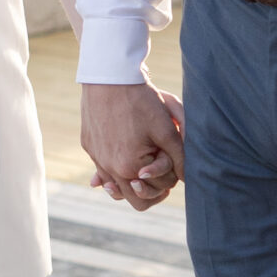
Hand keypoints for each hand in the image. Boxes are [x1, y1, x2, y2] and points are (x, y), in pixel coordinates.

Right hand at [81, 81, 183, 210]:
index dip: (171, 178)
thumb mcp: (167, 129)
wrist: (110, 77)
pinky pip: (102, 170)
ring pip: (117, 189)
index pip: (158, 190)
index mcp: (130, 168)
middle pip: (136, 199)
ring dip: (132, 184)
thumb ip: (180, 158)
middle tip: (164, 176)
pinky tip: (124, 163)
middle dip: (153, 190)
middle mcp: (110, 169)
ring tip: (145, 170)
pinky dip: (114, 171)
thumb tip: (187, 179)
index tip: (174, 163)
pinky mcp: (89, 147)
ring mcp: (96, 159)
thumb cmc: (141, 101)